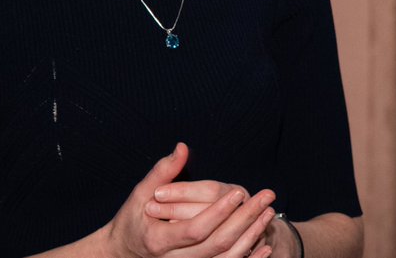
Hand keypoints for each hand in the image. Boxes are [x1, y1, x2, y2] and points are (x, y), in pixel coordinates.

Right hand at [104, 143, 277, 257]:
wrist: (125, 252)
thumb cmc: (134, 220)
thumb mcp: (141, 194)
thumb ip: (163, 172)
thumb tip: (182, 147)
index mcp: (159, 240)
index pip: (195, 229)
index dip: (218, 212)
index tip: (239, 193)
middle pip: (216, 244)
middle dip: (245, 220)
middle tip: (267, 197)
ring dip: (251, 236)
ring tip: (270, 212)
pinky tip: (267, 244)